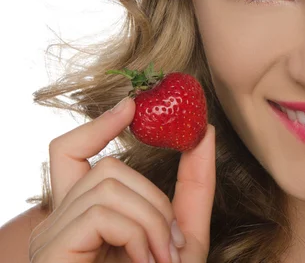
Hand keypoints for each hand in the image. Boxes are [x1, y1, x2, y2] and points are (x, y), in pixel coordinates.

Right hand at [28, 97, 215, 262]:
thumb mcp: (184, 233)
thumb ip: (193, 185)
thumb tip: (203, 130)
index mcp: (86, 216)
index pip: (69, 154)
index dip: (97, 126)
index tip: (131, 106)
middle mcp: (61, 222)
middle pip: (105, 167)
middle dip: (154, 199)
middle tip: (170, 245)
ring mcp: (52, 236)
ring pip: (110, 184)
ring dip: (152, 221)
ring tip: (159, 261)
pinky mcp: (52, 250)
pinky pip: (103, 211)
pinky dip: (138, 234)